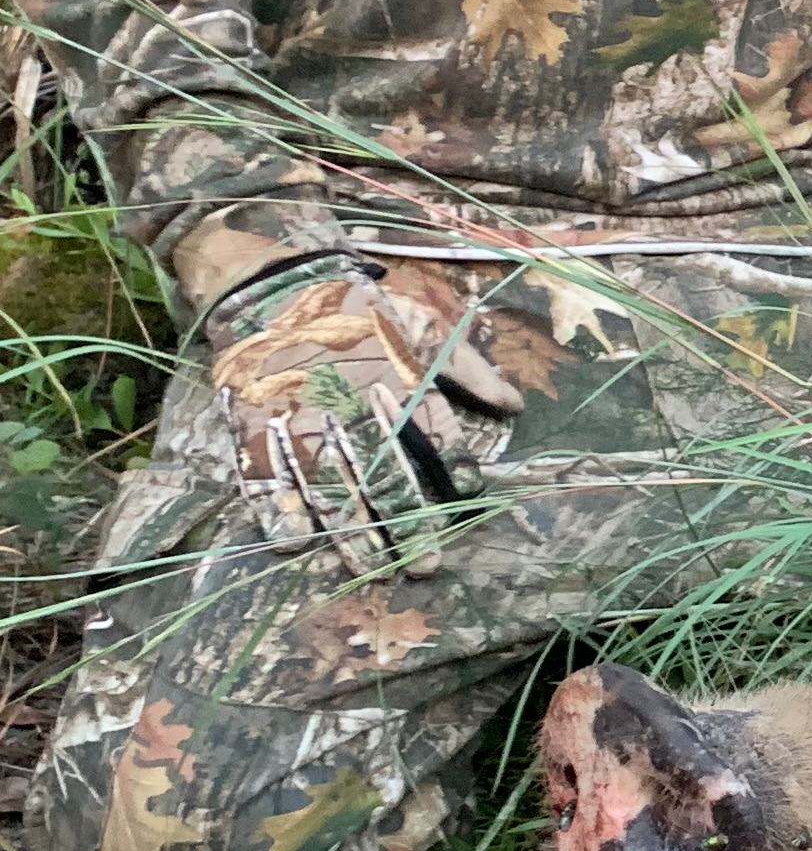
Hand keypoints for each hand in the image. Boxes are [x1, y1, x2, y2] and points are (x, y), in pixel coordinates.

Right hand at [208, 260, 523, 563]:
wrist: (272, 280)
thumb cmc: (358, 309)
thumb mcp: (423, 325)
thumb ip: (469, 369)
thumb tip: (517, 405)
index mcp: (395, 377)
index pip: (432, 431)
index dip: (454, 466)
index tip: (471, 496)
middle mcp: (350, 401)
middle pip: (382, 471)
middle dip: (406, 522)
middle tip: (427, 566)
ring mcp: (299, 413)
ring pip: (328, 482)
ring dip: (351, 532)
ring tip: (373, 571)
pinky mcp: (255, 420)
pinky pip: (264, 471)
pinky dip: (276, 509)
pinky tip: (294, 546)